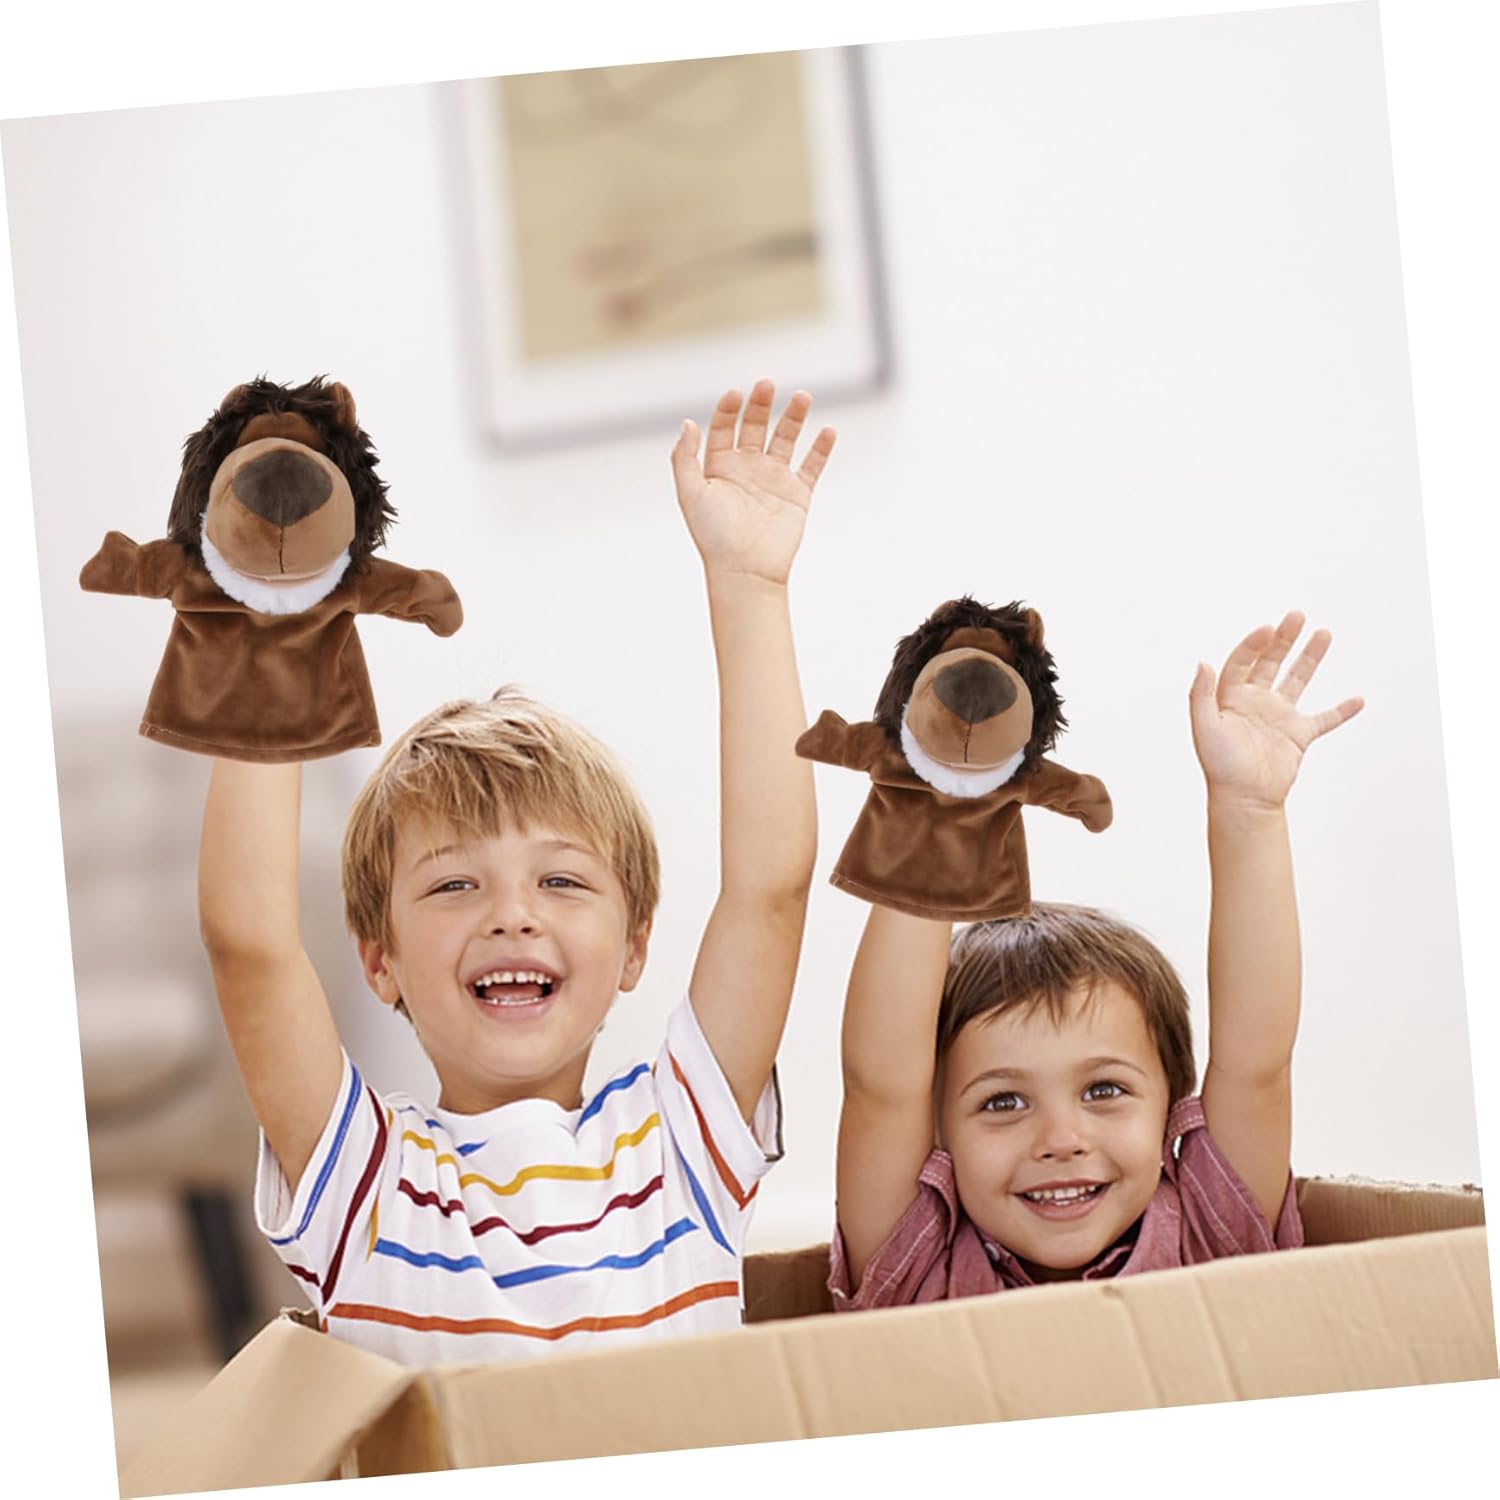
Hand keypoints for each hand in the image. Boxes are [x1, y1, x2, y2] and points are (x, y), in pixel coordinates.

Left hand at [670, 379, 835, 584]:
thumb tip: (688, 422)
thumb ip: (685, 458)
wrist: (745, 571)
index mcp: (719, 466)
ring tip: (802, 396)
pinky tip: (828, 430)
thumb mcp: (690, 494)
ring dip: (794, 416)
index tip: (736, 394)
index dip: (729, 408)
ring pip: (786, 438)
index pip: (725, 427)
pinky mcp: (797, 494)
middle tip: (767, 384)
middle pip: (755, 425)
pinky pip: (812, 466)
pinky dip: (821, 449)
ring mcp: (774, 479)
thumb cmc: (714, 537)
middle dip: (761, 404)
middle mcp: (747, 468)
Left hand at [1190, 611, 1363, 811]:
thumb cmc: (1219, 766)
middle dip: (1283, 639)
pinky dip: (1341, 711)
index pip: (1242, 662)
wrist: (1243, 800)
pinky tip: (1358, 699)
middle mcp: (1255, 702)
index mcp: (1230, 697)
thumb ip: (1201, 695)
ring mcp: (1278, 717)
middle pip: (1270, 662)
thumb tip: (1203, 662)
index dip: (1253, 644)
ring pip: (1297, 680)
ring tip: (1324, 633)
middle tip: (1297, 616)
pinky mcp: (1298, 735)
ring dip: (1310, 658)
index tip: (1268, 629)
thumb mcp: (1204, 727)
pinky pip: (1324, 719)